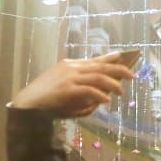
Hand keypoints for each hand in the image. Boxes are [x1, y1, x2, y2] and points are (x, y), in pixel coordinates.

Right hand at [11, 54, 136, 117]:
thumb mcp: (67, 92)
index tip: (122, 56)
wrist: (28, 104)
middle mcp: (71, 68)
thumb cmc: (47, 100)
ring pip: (98, 76)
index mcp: (70, 65)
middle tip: (132, 75)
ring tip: (121, 92)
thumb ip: (83, 91)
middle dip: (118, 69)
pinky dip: (100, 95)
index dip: (109, 58)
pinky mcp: (67, 89)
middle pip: (100, 66)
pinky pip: (89, 90)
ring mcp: (69, 77)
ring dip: (112, 84)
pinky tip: (106, 101)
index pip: (94, 60)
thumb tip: (103, 96)